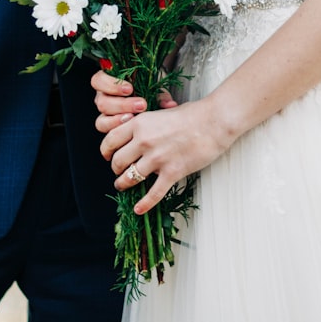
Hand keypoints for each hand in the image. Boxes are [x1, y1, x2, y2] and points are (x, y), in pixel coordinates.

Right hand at [91, 70, 177, 125]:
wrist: (155, 99)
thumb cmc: (151, 89)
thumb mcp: (155, 85)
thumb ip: (158, 93)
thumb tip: (169, 105)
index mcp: (108, 82)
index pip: (98, 81)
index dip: (111, 85)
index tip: (129, 89)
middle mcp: (104, 99)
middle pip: (102, 103)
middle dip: (122, 105)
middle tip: (141, 105)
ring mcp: (107, 116)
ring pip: (102, 121)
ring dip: (118, 121)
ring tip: (134, 119)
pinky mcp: (112, 129)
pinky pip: (110, 133)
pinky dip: (120, 132)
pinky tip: (132, 130)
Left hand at [97, 98, 233, 214]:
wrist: (214, 121)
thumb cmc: (193, 114)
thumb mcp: (161, 112)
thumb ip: (146, 124)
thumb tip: (137, 134)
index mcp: (140, 124)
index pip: (110, 140)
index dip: (106, 151)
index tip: (107, 156)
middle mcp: (144, 141)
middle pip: (117, 161)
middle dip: (115, 169)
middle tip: (118, 171)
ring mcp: (157, 158)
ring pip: (130, 178)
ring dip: (124, 184)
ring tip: (123, 186)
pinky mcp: (172, 172)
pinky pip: (153, 193)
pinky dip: (144, 204)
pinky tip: (139, 209)